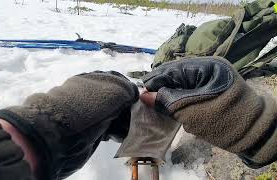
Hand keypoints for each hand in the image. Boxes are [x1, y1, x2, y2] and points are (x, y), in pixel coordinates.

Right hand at [140, 56, 276, 167]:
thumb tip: (143, 95)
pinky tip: (170, 103)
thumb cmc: (224, 121)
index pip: (172, 69)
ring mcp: (210, 75)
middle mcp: (208, 66)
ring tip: (156, 103)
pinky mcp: (211, 86)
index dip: (155, 81)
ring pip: (181, 80)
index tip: (141, 94)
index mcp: (206, 66)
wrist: (254, 132)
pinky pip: (189, 86)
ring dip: (168, 91)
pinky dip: (178, 95)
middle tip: (147, 100)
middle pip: (176, 73)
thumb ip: (166, 101)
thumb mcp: (191, 112)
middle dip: (161, 86)